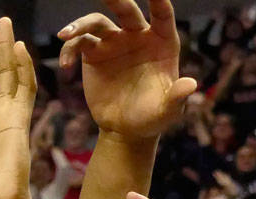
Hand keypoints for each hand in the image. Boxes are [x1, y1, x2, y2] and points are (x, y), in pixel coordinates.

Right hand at [56, 0, 197, 140]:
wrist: (125, 128)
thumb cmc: (152, 117)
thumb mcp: (168, 110)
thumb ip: (178, 97)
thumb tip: (190, 85)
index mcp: (161, 42)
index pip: (162, 14)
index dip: (158, 1)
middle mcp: (137, 36)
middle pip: (126, 10)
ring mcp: (114, 43)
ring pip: (96, 23)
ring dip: (80, 25)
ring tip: (65, 35)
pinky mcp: (93, 55)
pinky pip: (78, 44)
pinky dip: (68, 51)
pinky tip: (65, 67)